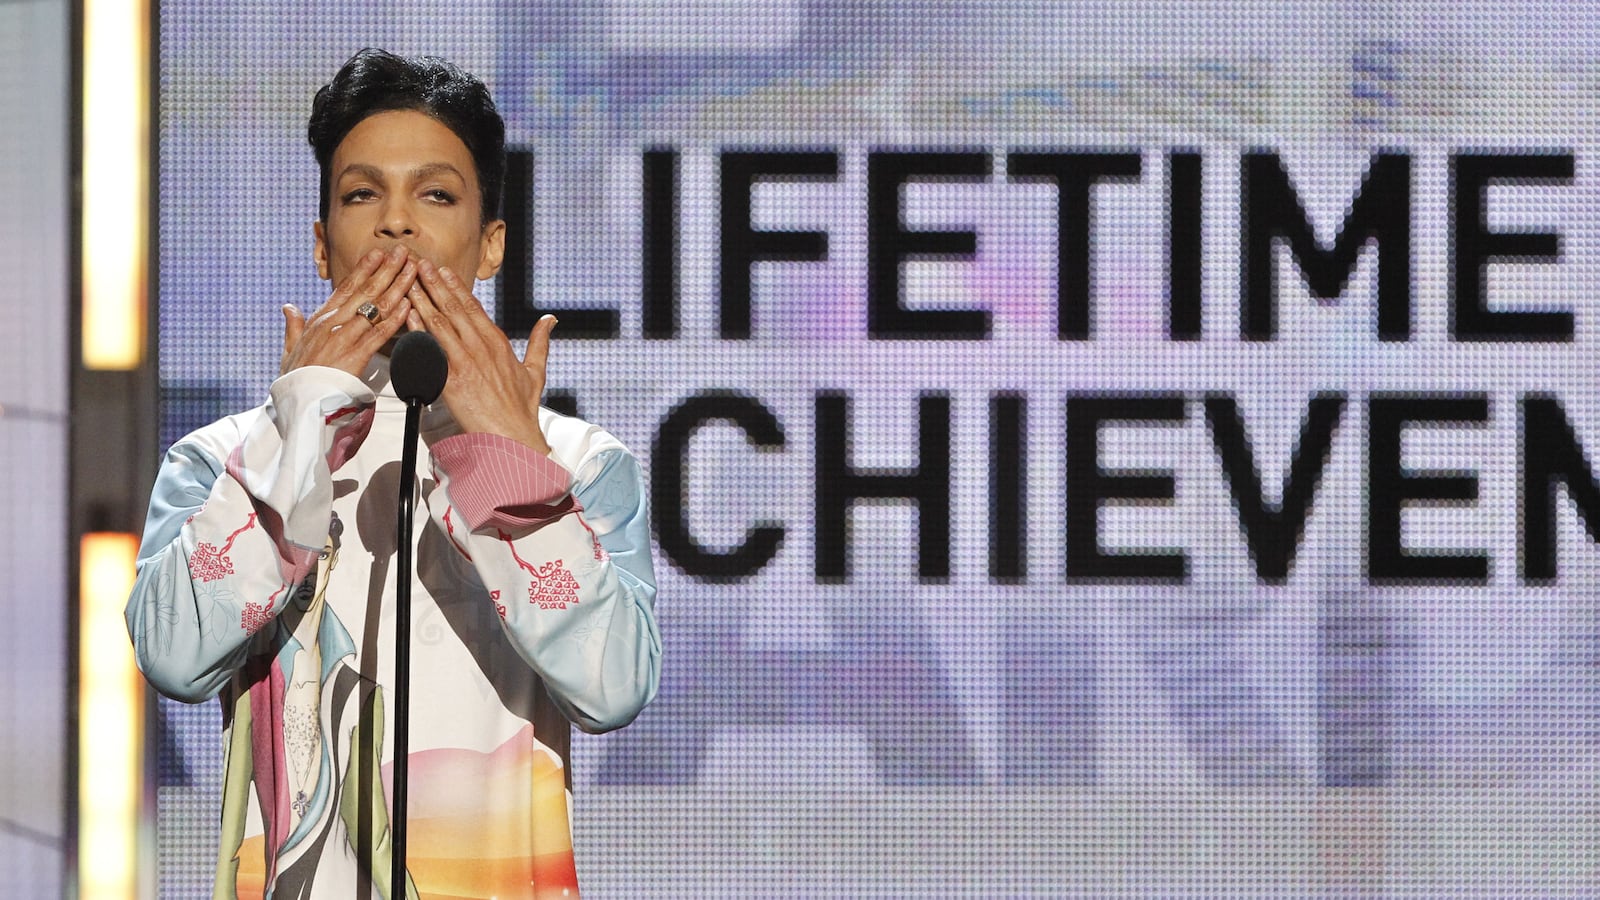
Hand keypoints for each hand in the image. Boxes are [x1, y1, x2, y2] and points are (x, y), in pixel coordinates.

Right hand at [280, 245, 415, 377]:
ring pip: (375, 308)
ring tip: (413, 270)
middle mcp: (332, 324)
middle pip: (365, 291)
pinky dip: (394, 319)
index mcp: (320, 320)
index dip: (364, 270)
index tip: (378, 254)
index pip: (345, 288)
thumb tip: (289, 307)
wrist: (299, 403)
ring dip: (397, 287)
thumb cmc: (297, 378)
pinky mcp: (355, 356)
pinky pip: (379, 334)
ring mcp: (344, 338)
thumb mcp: (290, 349)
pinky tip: (408, 305)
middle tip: (403, 252)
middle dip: (386, 270)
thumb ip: (293, 326)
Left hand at [405, 257, 556, 453]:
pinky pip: (432, 350)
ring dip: (423, 300)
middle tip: (418, 263)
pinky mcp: (453, 380)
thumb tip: (551, 319)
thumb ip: (540, 341)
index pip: (474, 308)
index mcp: (499, 343)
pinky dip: (419, 331)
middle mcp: (483, 348)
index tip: (442, 270)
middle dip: (435, 284)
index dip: (456, 287)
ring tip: (408, 281)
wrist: (513, 437)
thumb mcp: (536, 371)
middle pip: (455, 309)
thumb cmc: (522, 409)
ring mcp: (468, 363)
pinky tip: (408, 316)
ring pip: (441, 324)